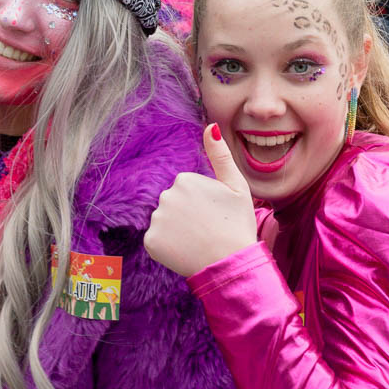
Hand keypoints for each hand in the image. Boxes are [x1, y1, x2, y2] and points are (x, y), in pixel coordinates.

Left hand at [144, 124, 259, 277]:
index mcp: (184, 180)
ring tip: (197, 240)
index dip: (202, 203)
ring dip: (177, 230)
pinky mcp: (151, 241)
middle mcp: (166, 196)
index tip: (214, 214)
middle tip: (207, 228)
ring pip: (164, 221)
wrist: (231, 262)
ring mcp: (156, 220)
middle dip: (186, 214)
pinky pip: (157, 240)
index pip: (186, 189)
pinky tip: (185, 250)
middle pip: (173, 204)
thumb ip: (220, 156)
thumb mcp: (236, 185)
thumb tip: (209, 127)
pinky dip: (168, 246)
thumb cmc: (237, 224)